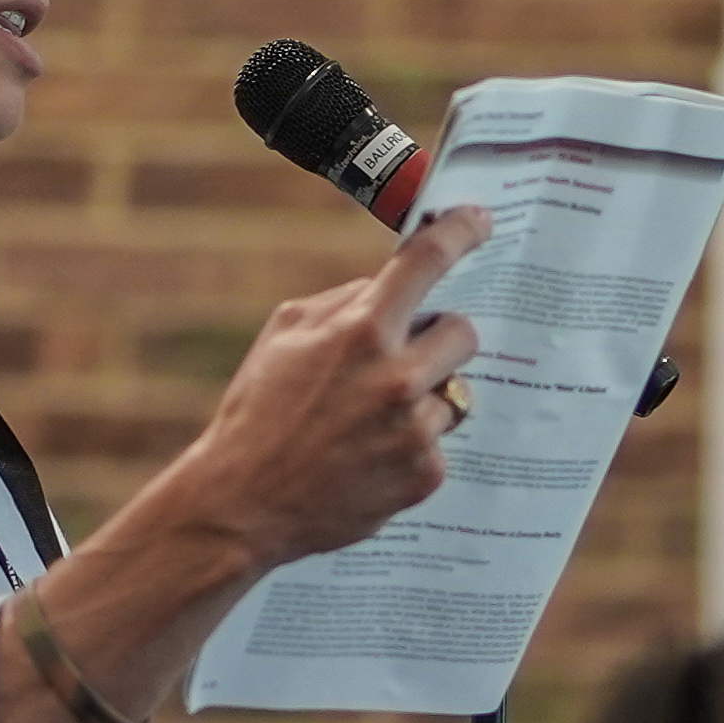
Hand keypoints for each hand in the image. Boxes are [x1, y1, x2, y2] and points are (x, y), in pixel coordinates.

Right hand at [172, 205, 491, 565]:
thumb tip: (387, 285)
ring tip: (370, 421)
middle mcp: (397, 376)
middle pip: (464, 333)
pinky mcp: (424, 474)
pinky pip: (439, 444)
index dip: (461, 231)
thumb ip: (343, 302)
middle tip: (411, 354)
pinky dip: (412, 448)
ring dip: (423, 399)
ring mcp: (415, 429)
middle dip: (440, 338)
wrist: (242, 502)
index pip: (428, 261)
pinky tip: (371, 457)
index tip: (480, 221)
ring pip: (454, 394)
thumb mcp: (284, 334)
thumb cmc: (258, 411)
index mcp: (361, 330)